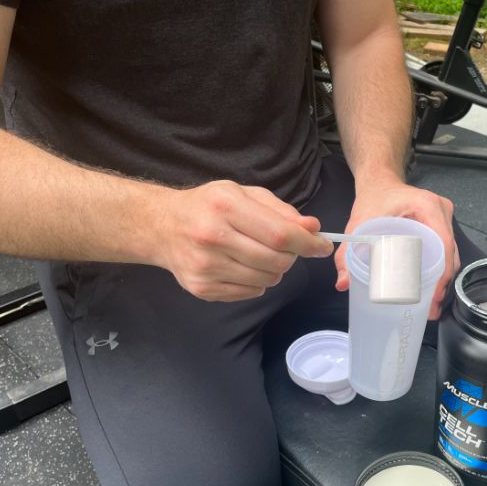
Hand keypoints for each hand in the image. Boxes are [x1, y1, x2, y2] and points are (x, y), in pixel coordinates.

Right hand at [154, 181, 333, 301]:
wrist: (163, 227)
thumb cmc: (209, 206)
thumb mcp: (243, 194)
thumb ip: (281, 210)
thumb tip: (312, 228)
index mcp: (226, 207)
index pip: (281, 234)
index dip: (309, 244)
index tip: (323, 246)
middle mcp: (212, 237)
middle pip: (277, 261)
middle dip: (292, 256)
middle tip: (286, 247)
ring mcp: (205, 266)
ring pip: (267, 280)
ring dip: (274, 269)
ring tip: (259, 253)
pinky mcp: (202, 288)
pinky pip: (251, 292)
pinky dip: (256, 281)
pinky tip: (242, 265)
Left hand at [334, 176, 458, 319]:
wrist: (379, 181)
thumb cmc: (374, 198)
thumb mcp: (359, 224)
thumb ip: (348, 254)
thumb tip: (343, 283)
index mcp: (428, 207)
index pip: (444, 244)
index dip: (441, 272)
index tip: (434, 295)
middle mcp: (441, 211)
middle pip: (450, 252)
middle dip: (442, 282)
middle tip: (432, 307)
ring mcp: (444, 217)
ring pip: (450, 253)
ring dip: (442, 278)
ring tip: (432, 303)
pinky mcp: (441, 224)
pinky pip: (445, 249)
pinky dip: (439, 268)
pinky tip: (430, 286)